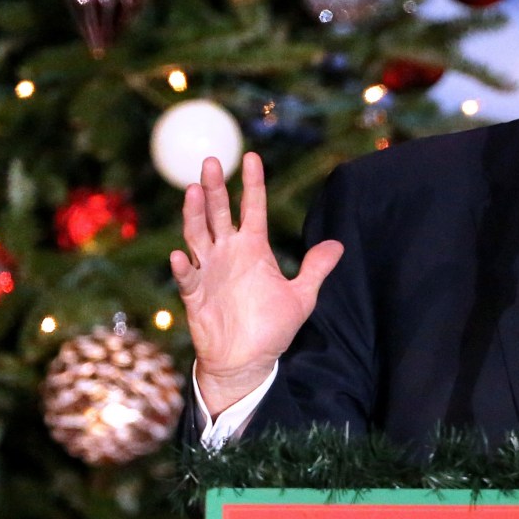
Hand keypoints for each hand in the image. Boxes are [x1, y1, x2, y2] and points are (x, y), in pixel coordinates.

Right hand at [170, 152, 343, 413]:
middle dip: (215, 188)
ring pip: (197, 235)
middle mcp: (228, 253)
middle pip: (218, 213)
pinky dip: (182, 267)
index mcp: (253, 249)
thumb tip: (338, 245)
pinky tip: (180, 256)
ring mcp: (208, 271)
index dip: (253, 184)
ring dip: (194, 214)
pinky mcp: (195, 295)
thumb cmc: (272, 328)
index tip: (253, 157)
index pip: (253, 208)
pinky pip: (186, 278)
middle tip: (212, 161)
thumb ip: (316, 269)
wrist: (247, 361)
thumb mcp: (301, 297)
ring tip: (193, 190)